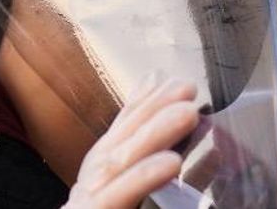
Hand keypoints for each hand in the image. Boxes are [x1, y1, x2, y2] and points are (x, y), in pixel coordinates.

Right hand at [63, 77, 198, 208]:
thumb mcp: (122, 188)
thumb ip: (143, 164)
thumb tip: (172, 139)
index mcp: (99, 175)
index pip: (122, 132)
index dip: (147, 103)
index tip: (175, 80)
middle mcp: (91, 184)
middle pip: (120, 140)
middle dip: (153, 109)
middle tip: (187, 86)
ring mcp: (87, 200)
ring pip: (119, 162)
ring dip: (154, 134)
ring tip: (188, 113)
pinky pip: (115, 196)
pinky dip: (143, 177)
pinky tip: (172, 161)